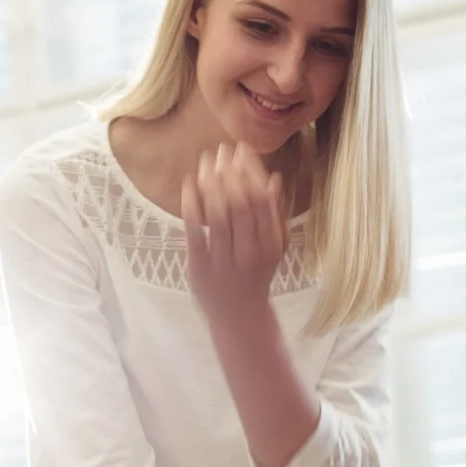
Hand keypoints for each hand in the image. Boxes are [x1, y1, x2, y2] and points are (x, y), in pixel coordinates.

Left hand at [181, 143, 288, 321]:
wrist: (239, 317)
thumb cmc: (257, 275)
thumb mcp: (275, 247)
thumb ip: (276, 214)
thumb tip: (275, 179)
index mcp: (270, 244)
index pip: (261, 200)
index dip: (251, 170)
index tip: (242, 150)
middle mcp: (249, 252)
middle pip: (239, 203)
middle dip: (230, 171)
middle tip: (221, 149)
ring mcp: (224, 260)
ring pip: (217, 214)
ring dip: (211, 182)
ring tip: (206, 161)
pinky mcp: (199, 266)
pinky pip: (194, 230)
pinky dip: (191, 204)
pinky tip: (189, 183)